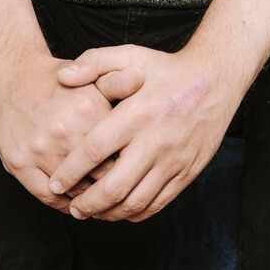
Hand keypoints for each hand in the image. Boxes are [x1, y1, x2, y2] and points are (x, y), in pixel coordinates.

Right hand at [0, 51, 126, 211]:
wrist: (15, 79)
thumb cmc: (61, 82)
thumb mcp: (93, 75)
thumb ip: (119, 82)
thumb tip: (140, 77)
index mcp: (88, 111)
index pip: (121, 155)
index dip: (131, 168)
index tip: (136, 175)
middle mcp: (64, 132)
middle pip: (101, 176)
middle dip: (113, 189)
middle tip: (122, 196)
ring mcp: (40, 150)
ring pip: (75, 190)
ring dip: (90, 201)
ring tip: (102, 205)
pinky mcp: (20, 163)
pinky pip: (48, 196)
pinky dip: (65, 204)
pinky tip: (75, 204)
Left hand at [49, 42, 246, 221]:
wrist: (216, 79)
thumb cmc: (167, 68)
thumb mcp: (130, 55)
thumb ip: (93, 63)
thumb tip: (62, 77)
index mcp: (136, 114)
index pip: (95, 150)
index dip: (71, 171)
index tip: (54, 183)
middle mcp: (155, 141)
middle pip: (114, 187)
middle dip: (87, 204)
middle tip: (72, 209)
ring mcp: (173, 160)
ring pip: (136, 202)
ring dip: (109, 214)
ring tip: (93, 213)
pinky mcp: (187, 172)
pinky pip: (158, 203)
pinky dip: (136, 213)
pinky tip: (121, 210)